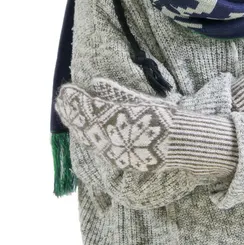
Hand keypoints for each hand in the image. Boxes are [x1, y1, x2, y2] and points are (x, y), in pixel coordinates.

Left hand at [55, 78, 176, 172]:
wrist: (181, 144)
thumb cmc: (163, 118)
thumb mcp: (140, 101)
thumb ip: (116, 93)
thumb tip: (95, 83)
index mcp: (114, 122)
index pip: (88, 110)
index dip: (75, 100)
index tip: (65, 90)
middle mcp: (110, 139)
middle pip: (86, 125)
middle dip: (73, 112)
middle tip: (62, 102)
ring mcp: (115, 153)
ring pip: (91, 138)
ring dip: (78, 125)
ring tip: (69, 115)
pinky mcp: (123, 161)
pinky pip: (100, 148)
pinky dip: (90, 138)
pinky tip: (85, 134)